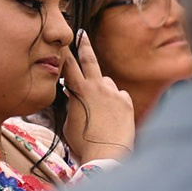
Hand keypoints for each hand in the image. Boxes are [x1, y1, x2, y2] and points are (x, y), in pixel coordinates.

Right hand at [60, 33, 135, 163]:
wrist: (107, 155)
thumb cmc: (83, 143)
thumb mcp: (70, 122)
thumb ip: (73, 104)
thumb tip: (74, 96)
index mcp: (79, 91)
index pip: (68, 66)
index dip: (65, 53)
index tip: (64, 42)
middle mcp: (98, 86)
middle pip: (90, 60)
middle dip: (84, 45)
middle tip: (82, 34)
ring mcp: (114, 93)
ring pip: (107, 84)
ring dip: (103, 91)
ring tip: (101, 112)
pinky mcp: (127, 102)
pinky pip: (119, 96)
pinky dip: (116, 102)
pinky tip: (113, 117)